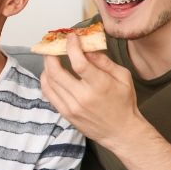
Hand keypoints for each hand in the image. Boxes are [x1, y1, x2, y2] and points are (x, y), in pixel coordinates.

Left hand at [40, 32, 141, 148]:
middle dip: (51, 54)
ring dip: (47, 66)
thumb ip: (104, 61)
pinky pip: (49, 94)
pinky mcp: (66, 114)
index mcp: (100, 86)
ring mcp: (72, 107)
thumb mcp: (123, 77)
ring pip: (49, 82)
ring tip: (51, 58)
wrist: (121, 132)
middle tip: (53, 46)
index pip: (79, 62)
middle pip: (56, 71)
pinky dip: (46, 81)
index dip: (71, 47)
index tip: (70, 37)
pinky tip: (50, 74)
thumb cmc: (124, 103)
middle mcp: (83, 97)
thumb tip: (87, 49)